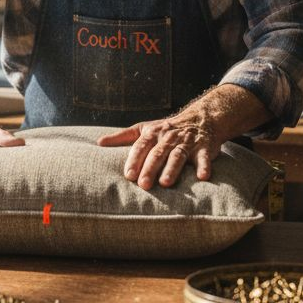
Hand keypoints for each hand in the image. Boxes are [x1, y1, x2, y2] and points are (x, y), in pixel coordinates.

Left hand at [95, 84, 267, 188]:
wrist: (200, 118)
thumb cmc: (166, 129)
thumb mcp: (143, 129)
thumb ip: (122, 137)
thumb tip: (99, 143)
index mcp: (152, 133)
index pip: (141, 146)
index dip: (135, 160)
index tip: (128, 175)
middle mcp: (168, 137)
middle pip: (158, 153)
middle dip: (150, 168)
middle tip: (143, 185)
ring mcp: (187, 143)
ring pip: (178, 156)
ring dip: (172, 169)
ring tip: (166, 183)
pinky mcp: (204, 148)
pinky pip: (204, 157)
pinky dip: (204, 166)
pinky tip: (203, 177)